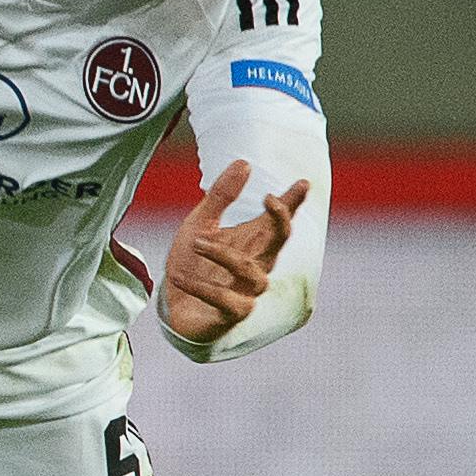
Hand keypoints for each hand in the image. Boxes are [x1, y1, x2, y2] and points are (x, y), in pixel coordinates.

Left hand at [158, 160, 310, 342]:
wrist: (173, 304)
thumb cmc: (193, 262)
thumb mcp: (200, 224)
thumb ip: (220, 196)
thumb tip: (244, 162)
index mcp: (254, 241)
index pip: (279, 220)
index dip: (292, 203)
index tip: (302, 183)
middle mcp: (257, 264)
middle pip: (280, 242)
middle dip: (280, 221)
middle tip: (270, 199)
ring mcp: (247, 290)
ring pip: (251, 271)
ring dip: (224, 254)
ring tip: (196, 242)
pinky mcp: (231, 313)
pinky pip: (224, 301)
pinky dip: (202, 288)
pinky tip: (178, 276)